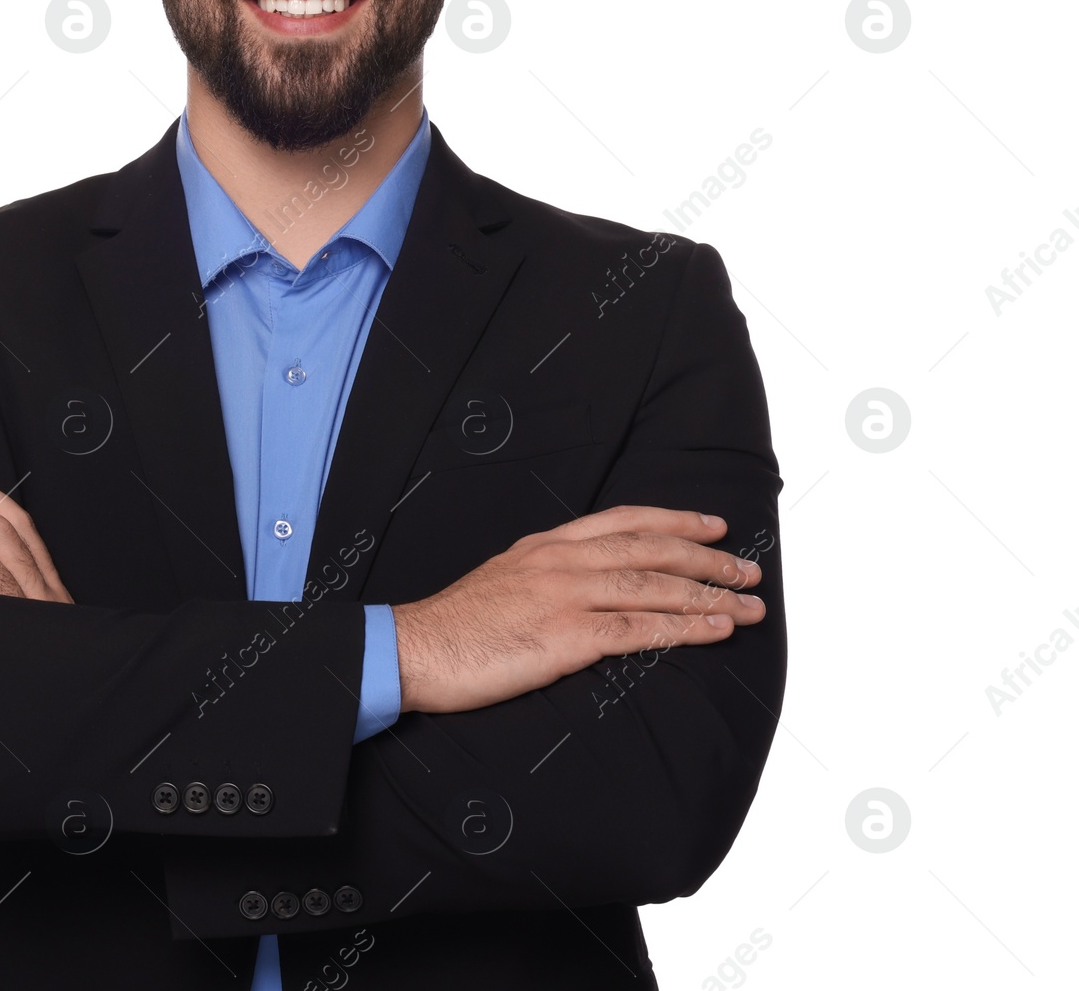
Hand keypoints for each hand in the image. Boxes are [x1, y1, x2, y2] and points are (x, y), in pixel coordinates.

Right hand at [390, 506, 763, 714]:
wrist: (417, 648)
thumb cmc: (457, 626)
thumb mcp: (505, 580)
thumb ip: (547, 575)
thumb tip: (587, 586)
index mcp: (546, 545)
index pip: (624, 520)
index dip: (675, 520)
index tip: (713, 524)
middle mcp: (561, 561)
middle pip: (650, 548)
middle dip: (707, 558)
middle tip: (748, 568)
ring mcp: (565, 596)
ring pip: (654, 586)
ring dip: (710, 595)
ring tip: (749, 604)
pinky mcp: (566, 637)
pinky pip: (639, 630)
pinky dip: (685, 628)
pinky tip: (716, 630)